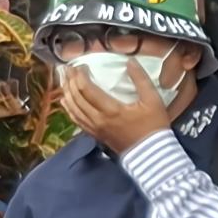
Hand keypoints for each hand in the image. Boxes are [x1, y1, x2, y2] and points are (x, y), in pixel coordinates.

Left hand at [59, 63, 175, 152]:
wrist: (152, 156)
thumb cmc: (153, 127)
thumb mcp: (153, 101)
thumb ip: (141, 80)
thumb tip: (130, 62)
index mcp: (111, 110)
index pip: (86, 89)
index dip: (80, 75)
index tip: (81, 66)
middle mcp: (99, 120)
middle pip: (76, 98)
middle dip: (70, 81)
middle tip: (67, 69)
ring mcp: (96, 129)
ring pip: (73, 109)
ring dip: (66, 93)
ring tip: (63, 81)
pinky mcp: (96, 135)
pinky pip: (77, 121)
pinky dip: (69, 109)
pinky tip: (65, 102)